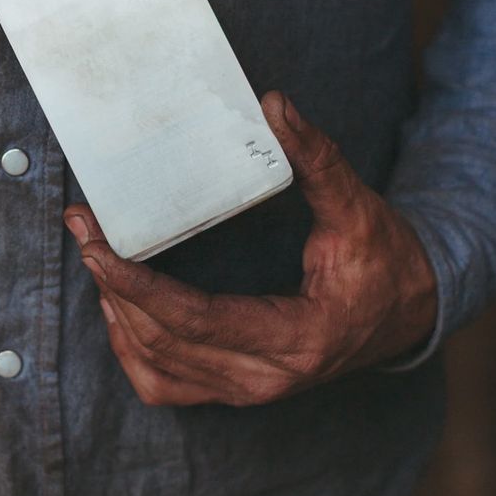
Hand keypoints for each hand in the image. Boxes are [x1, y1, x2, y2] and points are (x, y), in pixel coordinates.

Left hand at [64, 92, 437, 405]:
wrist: (411, 310)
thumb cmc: (385, 260)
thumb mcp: (357, 207)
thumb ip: (316, 158)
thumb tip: (275, 105)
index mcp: (296, 337)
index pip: (196, 319)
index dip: (138, 285)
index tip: (98, 246)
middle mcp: (266, 377)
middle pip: (163, 343)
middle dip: (112, 287)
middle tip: (84, 232)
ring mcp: (249, 391)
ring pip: (155, 371)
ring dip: (117, 319)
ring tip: (97, 262)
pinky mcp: (237, 388)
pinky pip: (165, 384)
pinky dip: (132, 349)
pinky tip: (119, 306)